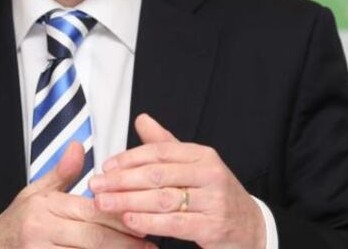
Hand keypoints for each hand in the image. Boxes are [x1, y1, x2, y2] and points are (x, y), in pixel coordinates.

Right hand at [0, 141, 157, 248]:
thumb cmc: (15, 223)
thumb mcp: (34, 194)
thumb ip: (61, 174)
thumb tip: (78, 147)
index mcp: (45, 207)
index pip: (92, 211)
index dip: (121, 217)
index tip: (144, 220)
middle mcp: (42, 231)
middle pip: (94, 238)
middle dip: (126, 243)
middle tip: (150, 244)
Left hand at [90, 114, 266, 248]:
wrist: (251, 228)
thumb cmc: (216, 196)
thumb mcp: (195, 167)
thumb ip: (166, 145)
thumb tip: (142, 119)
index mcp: (203, 156)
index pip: (159, 152)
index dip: (129, 159)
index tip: (105, 167)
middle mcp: (211, 174)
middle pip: (157, 175)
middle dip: (121, 181)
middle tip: (96, 186)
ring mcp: (214, 201)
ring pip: (162, 199)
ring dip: (128, 201)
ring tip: (104, 204)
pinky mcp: (213, 227)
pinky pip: (174, 224)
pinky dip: (148, 222)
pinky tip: (129, 221)